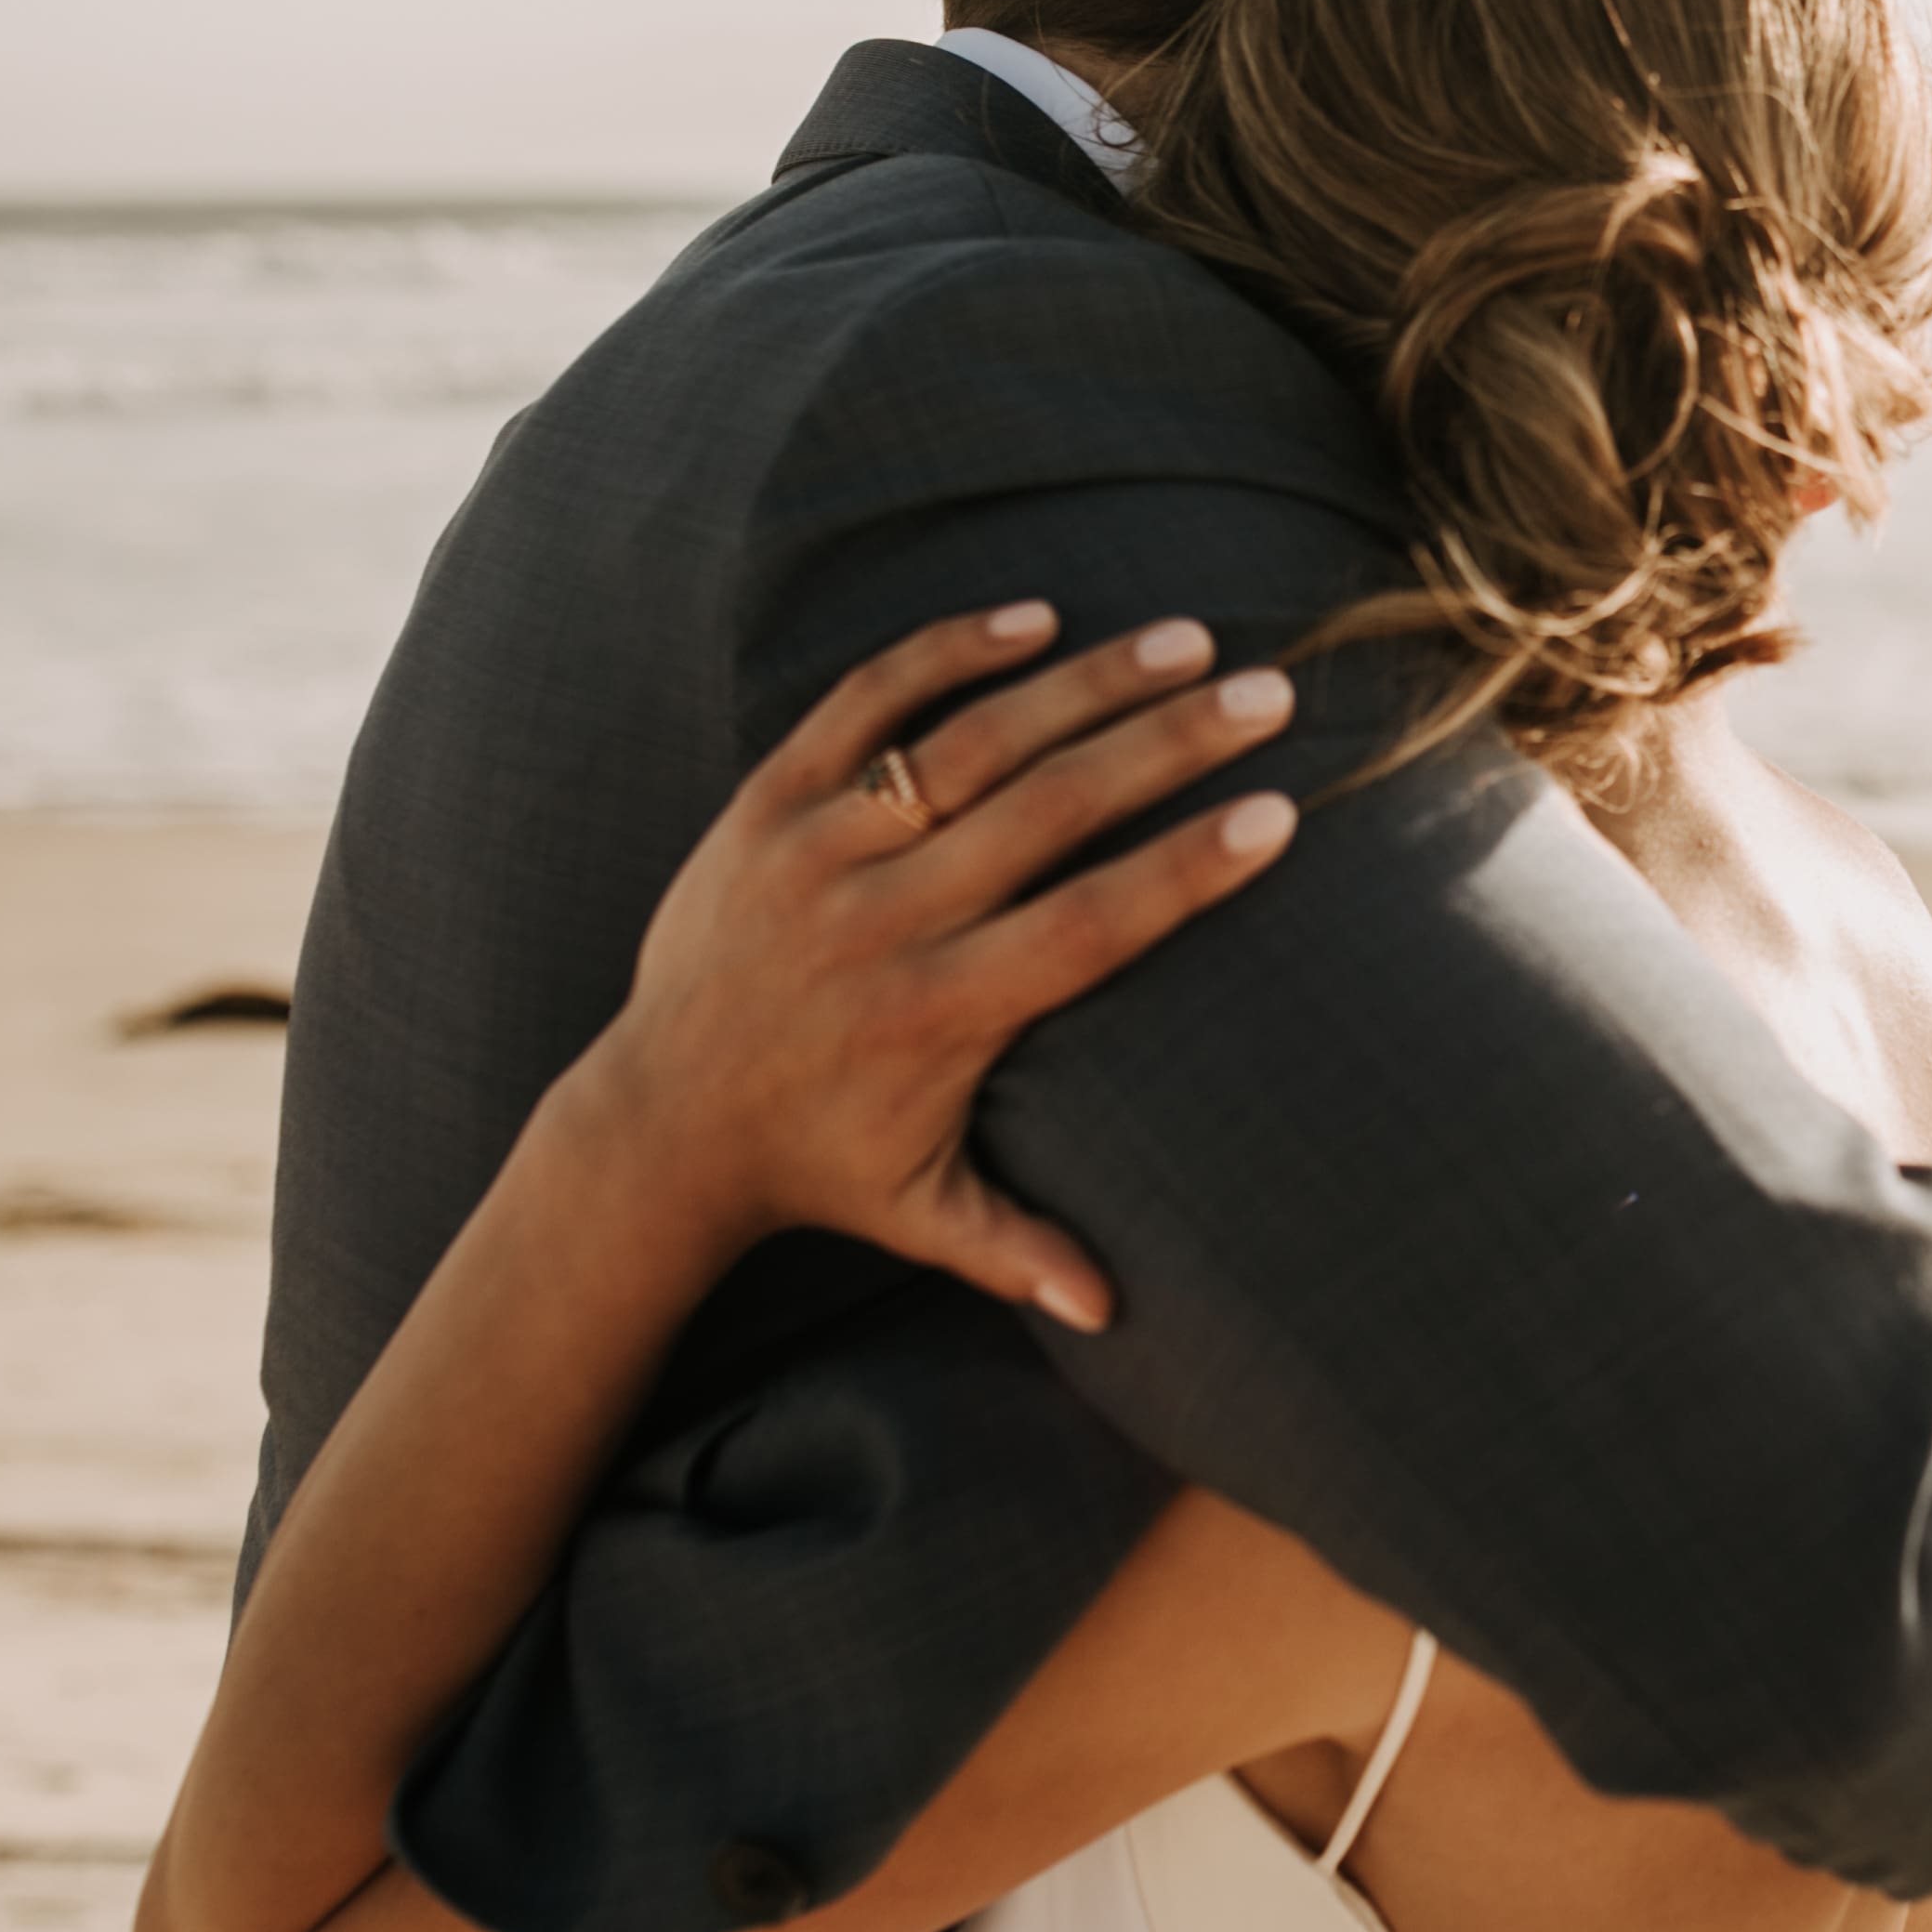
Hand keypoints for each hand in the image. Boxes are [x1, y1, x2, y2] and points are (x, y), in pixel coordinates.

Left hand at [560, 604, 1301, 1328]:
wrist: (656, 1117)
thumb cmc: (820, 1165)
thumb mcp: (924, 1216)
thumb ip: (1022, 1252)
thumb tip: (1116, 1316)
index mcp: (940, 1015)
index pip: (1088, 923)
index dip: (1184, 869)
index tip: (1275, 817)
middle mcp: (882, 922)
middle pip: (1048, 809)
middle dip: (1168, 745)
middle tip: (1270, 694)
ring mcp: (818, 852)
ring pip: (968, 742)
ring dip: (1085, 682)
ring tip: (1186, 638)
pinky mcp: (765, 803)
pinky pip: (863, 705)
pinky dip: (947, 653)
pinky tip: (1038, 615)